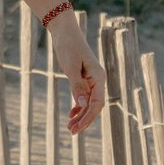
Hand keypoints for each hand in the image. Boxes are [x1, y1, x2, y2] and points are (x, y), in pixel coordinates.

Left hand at [50, 18, 105, 133]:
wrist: (64, 32)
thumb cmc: (69, 47)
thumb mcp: (71, 68)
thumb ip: (77, 86)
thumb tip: (81, 105)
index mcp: (99, 77)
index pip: (97, 103)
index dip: (88, 117)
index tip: (77, 127)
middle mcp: (98, 80)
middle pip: (94, 106)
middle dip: (84, 120)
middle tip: (72, 132)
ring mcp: (91, 80)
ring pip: (88, 103)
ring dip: (80, 115)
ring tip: (70, 127)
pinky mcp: (83, 79)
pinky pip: (83, 97)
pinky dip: (77, 107)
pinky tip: (71, 115)